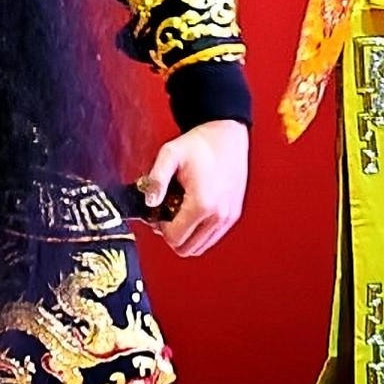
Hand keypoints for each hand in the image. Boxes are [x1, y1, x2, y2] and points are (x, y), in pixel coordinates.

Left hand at [140, 121, 249, 257]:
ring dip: (186, 235)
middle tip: (166, 214)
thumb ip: (156, 180)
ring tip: (179, 212)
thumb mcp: (170, 155)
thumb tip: (150, 202)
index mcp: (202, 203)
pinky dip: (199, 232)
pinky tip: (193, 211)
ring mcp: (228, 217)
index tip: (158, 210)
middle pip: (186, 248)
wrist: (226, 134)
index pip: (174, 238)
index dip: (160, 228)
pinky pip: (212, 237)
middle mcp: (218, 215)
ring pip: (200, 247)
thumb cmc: (199, 143)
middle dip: (172, 235)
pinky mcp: (233, 214)